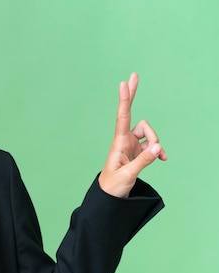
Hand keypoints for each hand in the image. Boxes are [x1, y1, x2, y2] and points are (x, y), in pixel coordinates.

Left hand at [98, 73, 166, 197]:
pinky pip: (152, 145)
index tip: (123, 84)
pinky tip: (162, 158)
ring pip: (149, 134)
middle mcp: (124, 141)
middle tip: (134, 75)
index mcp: (118, 144)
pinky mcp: (138, 152)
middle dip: (133, 97)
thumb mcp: (128, 175)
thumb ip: (144, 161)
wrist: (110, 197)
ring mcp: (131, 145)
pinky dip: (158, 151)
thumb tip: (158, 147)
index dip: (125, 101)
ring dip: (156, 143)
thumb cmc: (113, 186)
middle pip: (134, 117)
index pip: (123, 118)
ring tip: (156, 157)